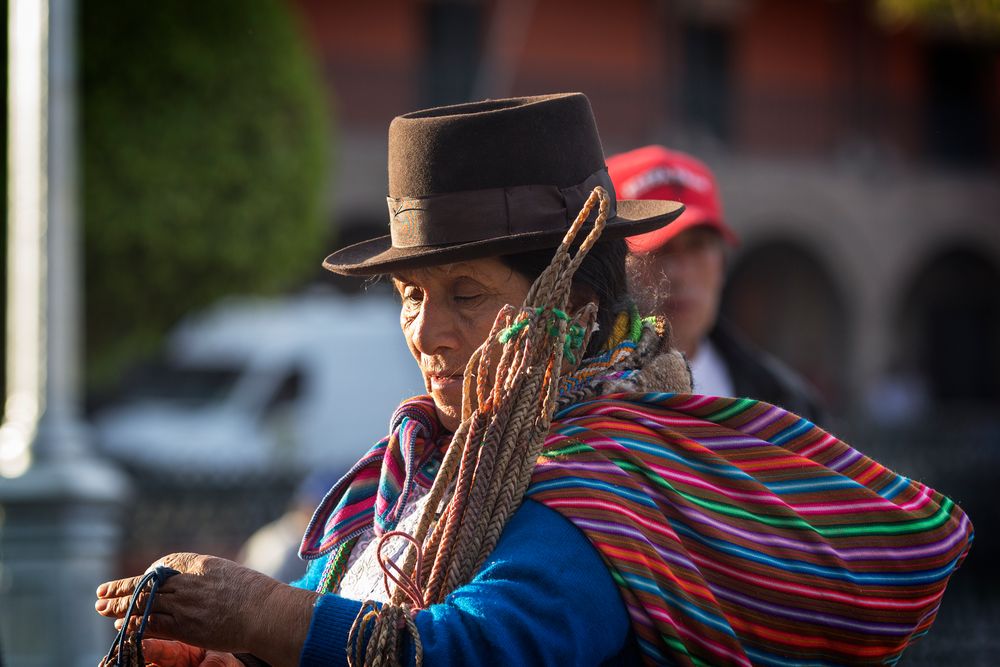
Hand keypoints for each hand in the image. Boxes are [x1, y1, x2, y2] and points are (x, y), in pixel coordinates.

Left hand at [96, 552, 318, 664]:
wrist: (266, 612)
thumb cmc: (255, 595)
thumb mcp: (228, 574)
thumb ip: (207, 576)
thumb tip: (196, 581)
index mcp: (199, 565)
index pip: (161, 567)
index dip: (141, 575)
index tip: (129, 579)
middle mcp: (188, 581)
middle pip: (146, 584)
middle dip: (121, 589)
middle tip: (101, 592)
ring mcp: (185, 604)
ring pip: (143, 603)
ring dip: (118, 607)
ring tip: (101, 608)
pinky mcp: (186, 626)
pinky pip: (152, 625)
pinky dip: (133, 625)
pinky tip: (121, 627)